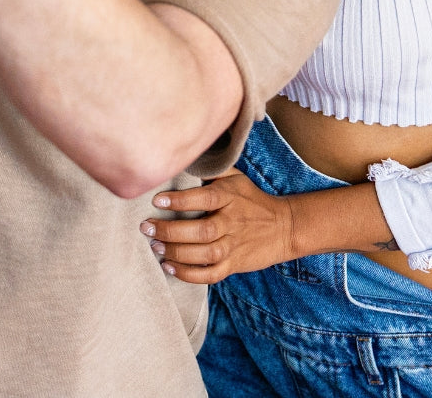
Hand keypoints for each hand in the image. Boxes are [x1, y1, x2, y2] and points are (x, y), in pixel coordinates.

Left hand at [139, 168, 297, 283]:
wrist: (284, 227)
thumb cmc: (252, 199)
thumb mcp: (236, 178)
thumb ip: (213, 170)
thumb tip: (186, 157)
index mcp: (230, 197)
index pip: (204, 198)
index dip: (180, 200)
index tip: (157, 201)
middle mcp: (232, 222)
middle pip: (202, 230)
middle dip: (171, 231)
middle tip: (147, 227)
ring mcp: (234, 245)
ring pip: (205, 254)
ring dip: (177, 253)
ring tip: (155, 246)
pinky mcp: (235, 264)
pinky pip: (211, 274)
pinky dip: (190, 274)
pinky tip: (170, 267)